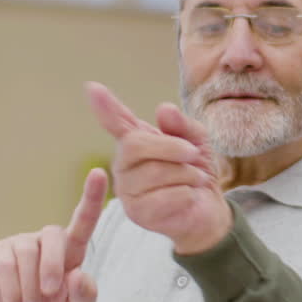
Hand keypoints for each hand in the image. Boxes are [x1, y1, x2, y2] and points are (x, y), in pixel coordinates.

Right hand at [0, 169, 105, 301]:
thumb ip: (86, 297)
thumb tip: (78, 274)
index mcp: (73, 251)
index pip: (84, 220)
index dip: (91, 196)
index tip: (98, 172)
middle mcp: (48, 241)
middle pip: (54, 235)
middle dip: (52, 267)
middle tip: (49, 293)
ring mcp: (22, 244)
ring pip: (28, 254)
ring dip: (30, 287)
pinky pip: (6, 266)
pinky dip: (12, 291)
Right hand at [85, 82, 231, 253]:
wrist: (208, 210)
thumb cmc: (196, 172)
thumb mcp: (197, 141)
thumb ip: (181, 125)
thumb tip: (164, 109)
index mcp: (136, 142)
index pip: (117, 122)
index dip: (105, 106)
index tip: (92, 88)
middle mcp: (125, 165)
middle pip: (135, 145)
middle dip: (171, 147)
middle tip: (193, 154)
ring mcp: (127, 191)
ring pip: (155, 172)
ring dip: (186, 174)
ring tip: (195, 179)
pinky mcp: (137, 213)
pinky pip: (164, 197)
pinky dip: (186, 194)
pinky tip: (189, 197)